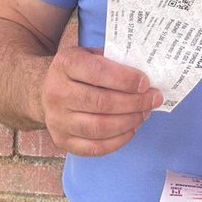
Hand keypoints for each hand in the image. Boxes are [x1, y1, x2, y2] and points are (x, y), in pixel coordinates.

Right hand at [41, 45, 160, 156]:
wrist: (47, 88)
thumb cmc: (78, 70)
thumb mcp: (90, 54)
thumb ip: (113, 59)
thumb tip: (146, 72)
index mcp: (65, 64)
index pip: (98, 72)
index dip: (125, 79)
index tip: (146, 83)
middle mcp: (56, 92)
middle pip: (101, 103)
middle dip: (134, 103)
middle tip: (154, 99)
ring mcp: (57, 119)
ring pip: (99, 127)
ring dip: (129, 122)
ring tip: (144, 113)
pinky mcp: (62, 140)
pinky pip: (94, 147)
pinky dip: (118, 140)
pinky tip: (131, 129)